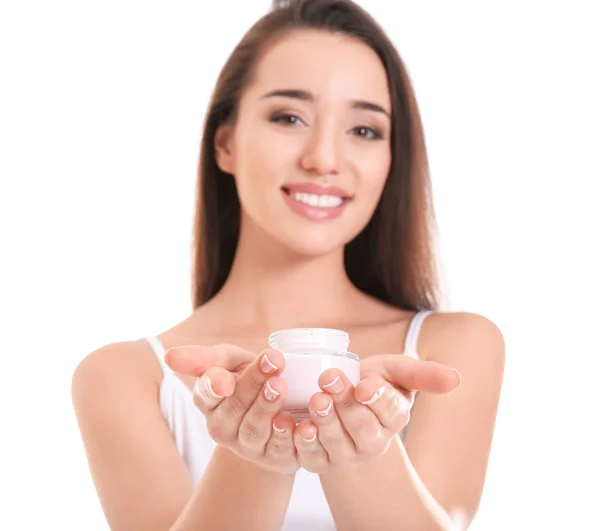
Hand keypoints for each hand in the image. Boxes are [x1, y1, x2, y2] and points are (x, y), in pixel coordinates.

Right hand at [165, 344, 299, 474]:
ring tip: (281, 385)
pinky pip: (279, 449)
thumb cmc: (249, 377)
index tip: (226, 378)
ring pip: (254, 430)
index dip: (215, 386)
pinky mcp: (276, 458)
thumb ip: (206, 358)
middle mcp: (224, 429)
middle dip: (252, 385)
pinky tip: (295, 419)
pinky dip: (287, 434)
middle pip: (233, 410)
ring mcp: (249, 447)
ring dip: (267, 408)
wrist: (284, 405)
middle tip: (272, 363)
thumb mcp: (229, 361)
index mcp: (210, 403)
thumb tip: (169, 356)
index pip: (206, 394)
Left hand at [293, 354, 460, 472]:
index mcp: (394, 418)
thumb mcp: (395, 371)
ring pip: (336, 443)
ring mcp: (345, 454)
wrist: (340, 400)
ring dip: (325, 421)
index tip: (365, 386)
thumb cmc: (371, 381)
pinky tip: (298, 426)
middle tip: (330, 379)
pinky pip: (311, 456)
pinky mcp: (319, 459)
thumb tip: (456, 379)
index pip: (391, 412)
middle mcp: (372, 441)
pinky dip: (304, 443)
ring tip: (315, 399)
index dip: (378, 399)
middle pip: (362, 428)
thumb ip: (422, 373)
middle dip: (346, 404)